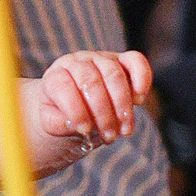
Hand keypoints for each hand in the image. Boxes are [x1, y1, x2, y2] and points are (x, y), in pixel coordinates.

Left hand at [35, 51, 151, 150]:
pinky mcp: (122, 61)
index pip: (63, 86)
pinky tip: (139, 100)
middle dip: (103, 113)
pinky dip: (141, 78)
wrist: (77, 107)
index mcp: (55, 75)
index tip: (84, 130)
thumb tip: (77, 125)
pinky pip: (135, 60)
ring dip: (122, 105)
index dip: (75, 110)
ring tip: (124, 130)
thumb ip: (57, 123)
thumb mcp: (53, 123)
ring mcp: (100, 59)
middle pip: (91, 82)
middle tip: (109, 136)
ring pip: (114, 74)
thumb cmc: (63, 115)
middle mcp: (77, 62)